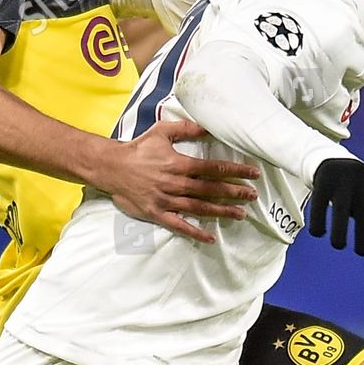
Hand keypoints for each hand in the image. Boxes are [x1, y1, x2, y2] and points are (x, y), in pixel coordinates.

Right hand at [107, 120, 259, 244]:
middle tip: (253, 195)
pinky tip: (210, 238)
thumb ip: (186, 129)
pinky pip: (179, 226)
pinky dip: (195, 232)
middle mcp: (176, 184)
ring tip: (241, 214)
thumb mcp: (161, 132)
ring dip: (222, 211)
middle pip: (211, 190)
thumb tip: (209, 126)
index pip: (214, 168)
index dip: (235, 171)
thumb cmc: (137, 149)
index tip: (253, 173)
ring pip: (200, 208)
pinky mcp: (157, 214)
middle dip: (235, 192)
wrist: (110, 167)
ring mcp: (167, 201)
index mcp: (179, 164)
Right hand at [308, 157, 363, 255]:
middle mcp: (361, 184)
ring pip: (341, 210)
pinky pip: (318, 207)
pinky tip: (319, 232)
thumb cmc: (355, 187)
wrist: (329, 160)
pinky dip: (318, 223)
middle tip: (363, 253)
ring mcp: (341, 183)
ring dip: (339, 231)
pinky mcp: (322, 185)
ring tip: (339, 245)